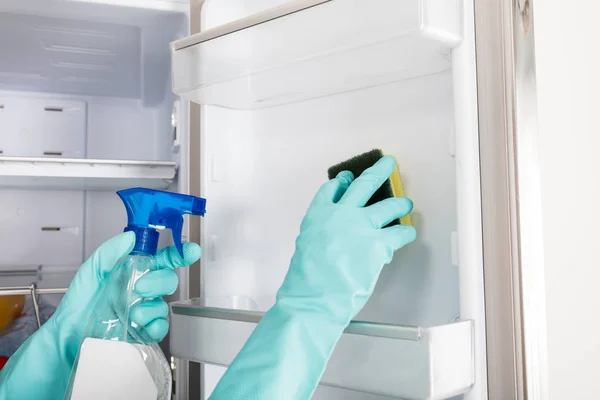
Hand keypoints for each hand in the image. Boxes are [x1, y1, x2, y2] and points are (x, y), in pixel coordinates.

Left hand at [0, 232, 200, 399]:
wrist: (68, 335)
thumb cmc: (79, 303)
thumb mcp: (91, 271)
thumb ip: (109, 252)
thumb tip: (129, 238)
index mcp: (135, 272)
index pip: (164, 260)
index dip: (180, 254)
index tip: (191, 251)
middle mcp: (143, 290)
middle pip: (168, 280)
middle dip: (159, 281)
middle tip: (140, 286)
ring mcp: (144, 311)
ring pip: (164, 305)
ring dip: (151, 307)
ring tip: (132, 311)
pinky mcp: (143, 331)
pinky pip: (160, 327)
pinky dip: (155, 326)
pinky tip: (141, 324)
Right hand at [277, 155, 415, 322]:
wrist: (314, 297)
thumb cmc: (307, 279)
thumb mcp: (307, 247)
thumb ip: (324, 233)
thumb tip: (340, 235)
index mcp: (318, 215)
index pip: (331, 189)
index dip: (341, 181)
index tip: (347, 177)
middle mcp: (340, 214)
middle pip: (364, 185)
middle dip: (379, 171)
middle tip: (387, 164)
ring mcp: (360, 226)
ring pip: (388, 205)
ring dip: (399, 203)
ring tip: (405, 202)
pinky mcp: (378, 243)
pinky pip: (399, 233)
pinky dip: (406, 233)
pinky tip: (408, 234)